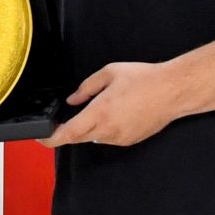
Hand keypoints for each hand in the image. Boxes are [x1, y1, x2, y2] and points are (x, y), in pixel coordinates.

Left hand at [39, 61, 185, 147]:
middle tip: (63, 118)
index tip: (41, 136)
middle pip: (77, 138)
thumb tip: (72, 101)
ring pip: (94, 138)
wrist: (173, 91)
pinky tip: (116, 113)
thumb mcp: (109, 73)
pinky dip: (105, 129)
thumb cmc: (144, 79)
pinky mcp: (129, 141)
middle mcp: (108, 130)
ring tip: (102, 107)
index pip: (67, 134)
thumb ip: (86, 88)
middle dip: (67, 131)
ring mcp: (119, 138)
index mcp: (100, 112)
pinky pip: (109, 138)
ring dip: (89, 127)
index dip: (49, 138)